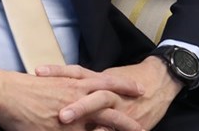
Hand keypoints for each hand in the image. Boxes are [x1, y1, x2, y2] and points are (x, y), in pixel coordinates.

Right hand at [0, 62, 145, 130]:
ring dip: (119, 128)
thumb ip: (63, 89)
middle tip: (143, 125)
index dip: (122, 89)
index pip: (105, 86)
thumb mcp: (49, 83)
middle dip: (128, 117)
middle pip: (111, 107)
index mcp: (75, 84)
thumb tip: (67, 99)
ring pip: (104, 123)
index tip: (136, 91)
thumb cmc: (22, 87)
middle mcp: (78, 98)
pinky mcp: (64, 127)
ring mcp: (73, 114)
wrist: (6, 92)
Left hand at [40, 57, 183, 130]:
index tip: (38, 73)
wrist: (160, 81)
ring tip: (75, 124)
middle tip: (61, 114)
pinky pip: (117, 129)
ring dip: (92, 119)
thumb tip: (56, 85)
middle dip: (78, 105)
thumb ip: (82, 84)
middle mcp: (108, 92)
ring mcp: (120, 107)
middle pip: (91, 94)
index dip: (57, 72)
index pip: (75, 72)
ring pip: (105, 112)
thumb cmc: (126, 80)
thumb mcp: (102, 79)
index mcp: (98, 79)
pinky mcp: (130, 121)